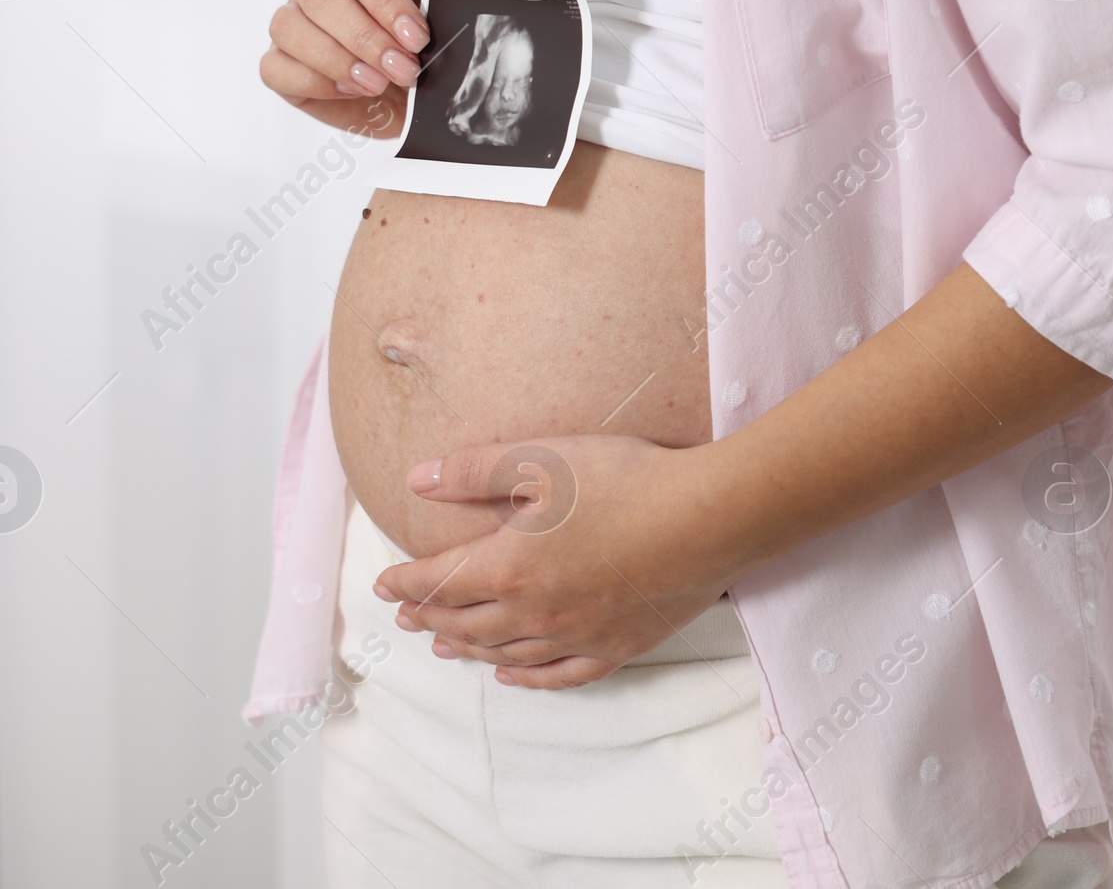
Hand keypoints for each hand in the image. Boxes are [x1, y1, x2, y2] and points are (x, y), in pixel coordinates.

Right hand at [259, 0, 426, 135]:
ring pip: (289, 27)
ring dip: (338, 61)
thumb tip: (421, 36)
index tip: (416, 37)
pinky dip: (314, 81)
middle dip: (366, 38)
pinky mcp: (276, 58)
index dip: (386, 0)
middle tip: (403, 68)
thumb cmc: (413, 44)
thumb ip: (423, 20)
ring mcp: (290, 16)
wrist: (401, 87)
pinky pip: (275, 66)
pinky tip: (350, 90)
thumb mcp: (425, 24)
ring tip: (378, 83)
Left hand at [372, 435, 731, 687]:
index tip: (384, 584)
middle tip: (407, 617)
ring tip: (445, 647)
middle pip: (467, 624)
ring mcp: (575, 635)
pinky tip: (511, 677)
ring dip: (468, 650)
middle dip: (431, 618)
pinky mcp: (614, 647)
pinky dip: (526, 679)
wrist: (704, 518)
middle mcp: (534, 612)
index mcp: (509, 565)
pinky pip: (557, 676)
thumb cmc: (624, 479)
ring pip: (505, 654)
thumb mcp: (543, 459)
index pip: (441, 581)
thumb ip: (475, 469)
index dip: (407, 583)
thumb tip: (417, 478)